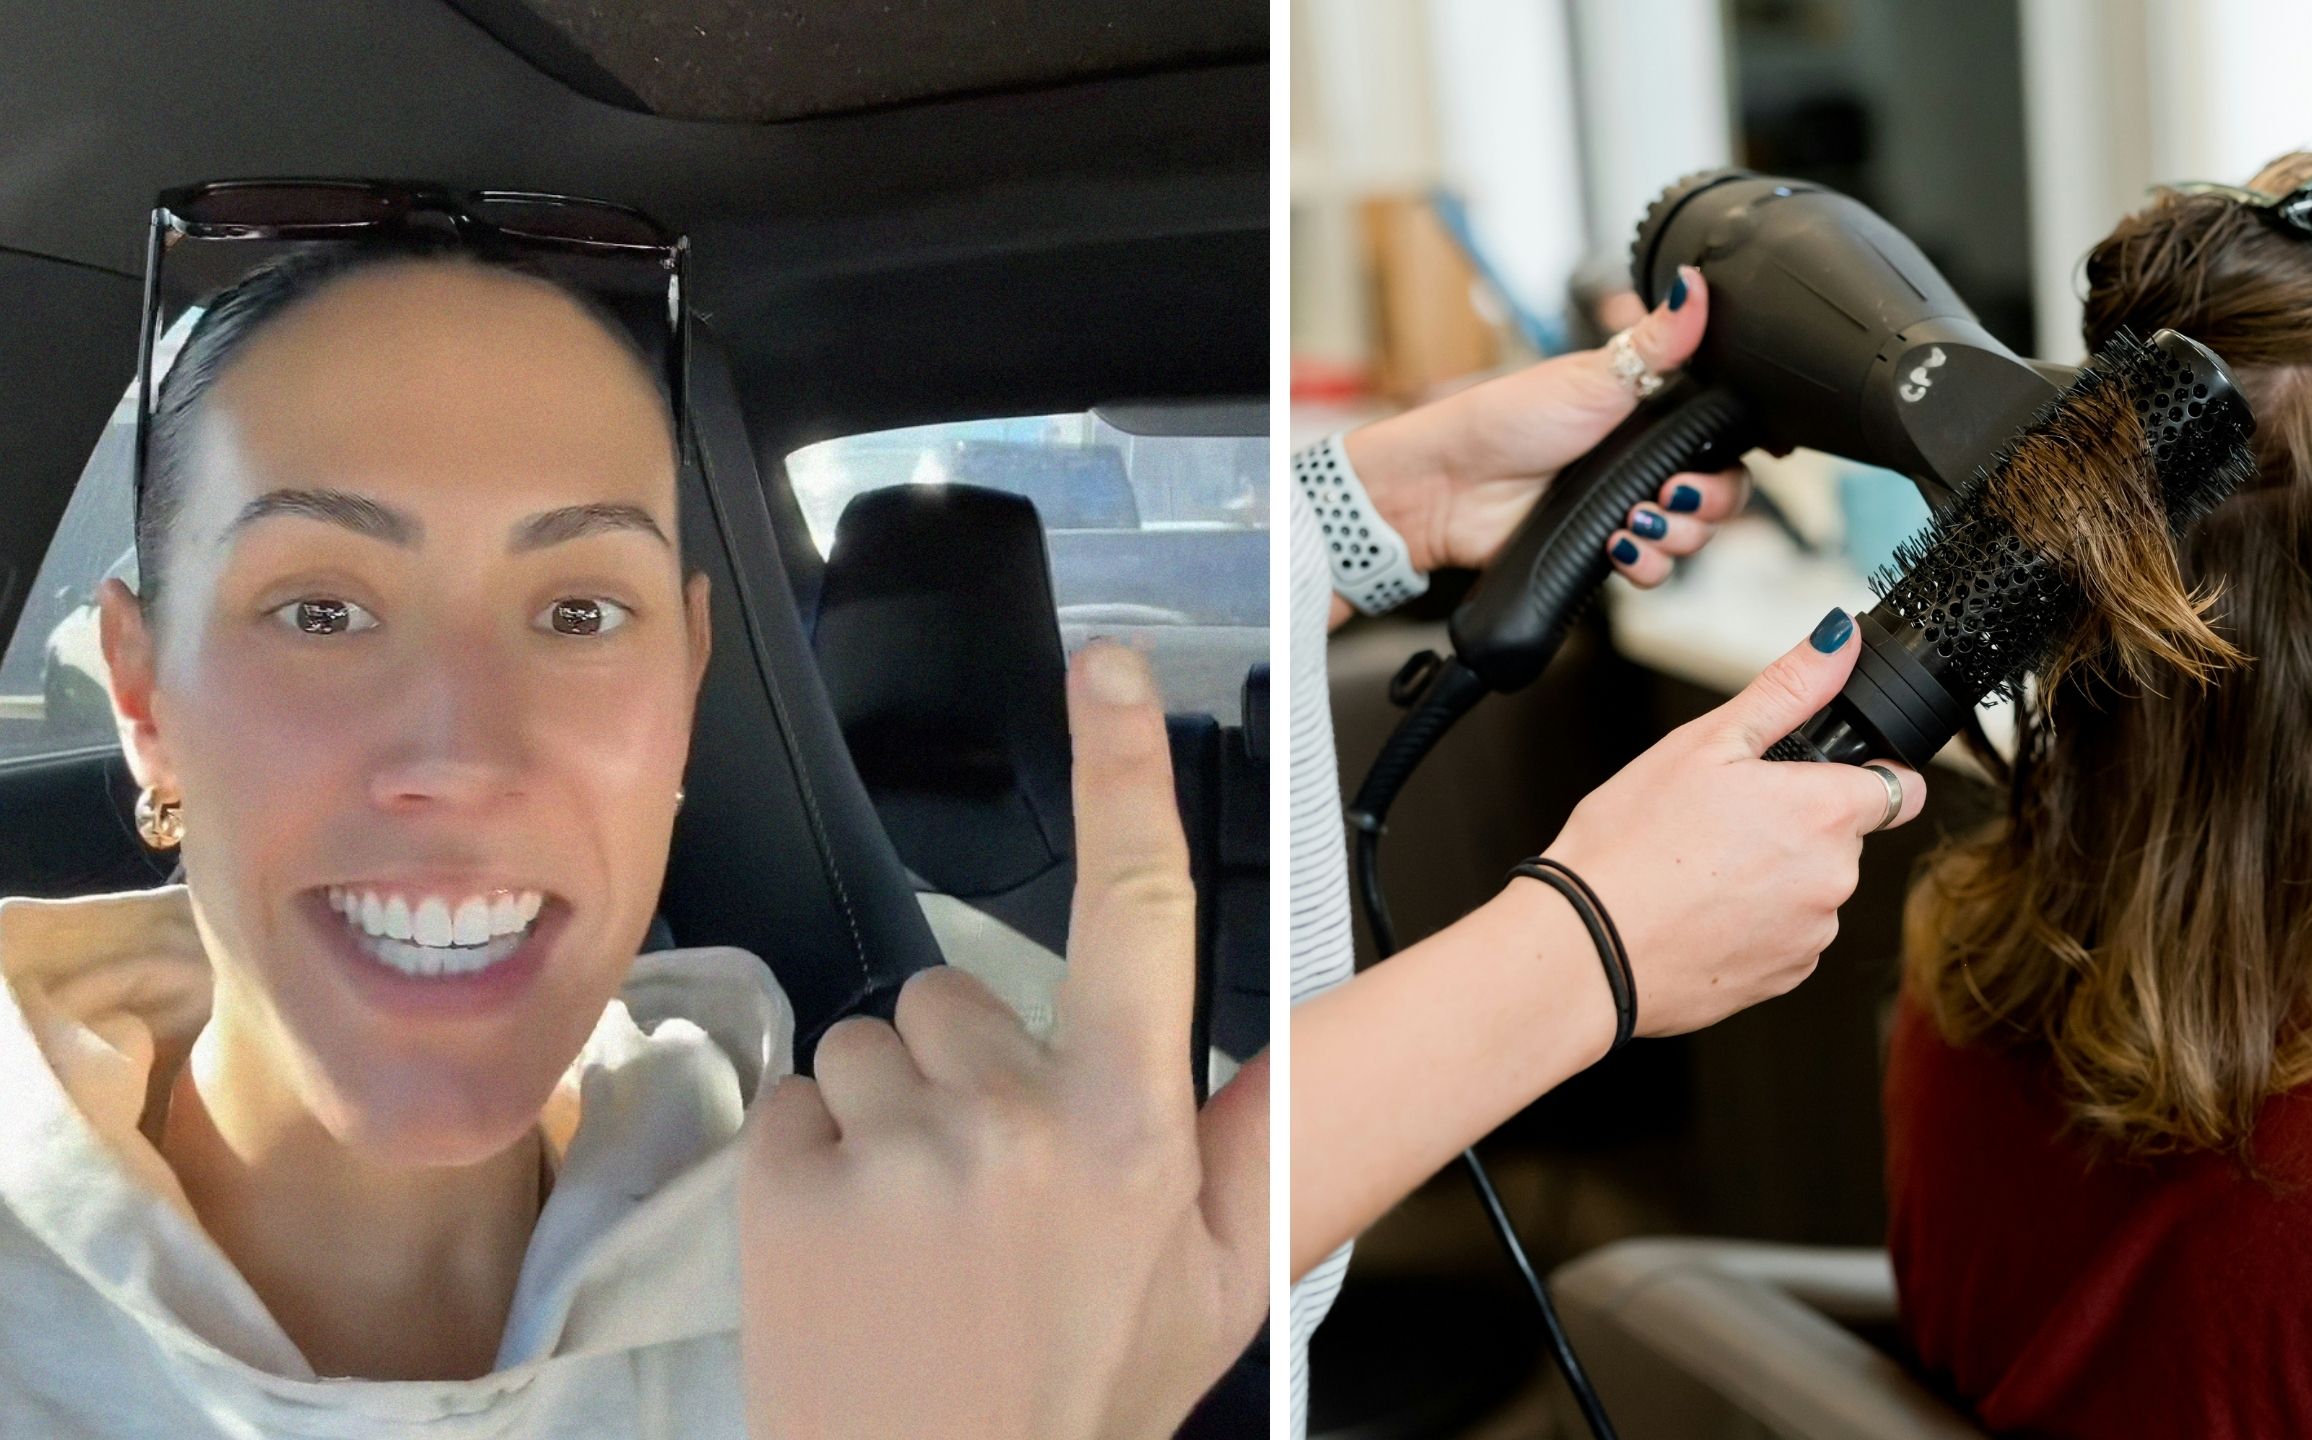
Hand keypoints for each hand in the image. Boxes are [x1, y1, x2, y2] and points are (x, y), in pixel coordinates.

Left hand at [738, 644, 1267, 1439]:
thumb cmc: (1075, 1395)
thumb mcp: (1218, 1276)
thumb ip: (1252, 1138)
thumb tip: (1312, 1035)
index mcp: (1132, 1132)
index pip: (1141, 910)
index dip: (1126, 771)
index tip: (1109, 664)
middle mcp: (1017, 1124)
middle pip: (965, 988)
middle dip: (974, 1061)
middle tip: (994, 1186)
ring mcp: (895, 1149)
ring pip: (874, 1037)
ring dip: (893, 1108)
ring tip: (922, 1222)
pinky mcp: (790, 1182)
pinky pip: (799, 1092)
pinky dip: (817, 1151)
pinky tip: (855, 1236)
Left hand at [1343, 264, 1749, 587]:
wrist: (1450, 486)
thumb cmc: (1509, 419)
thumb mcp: (1594, 376)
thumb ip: (1657, 341)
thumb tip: (1696, 283)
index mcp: (1653, 415)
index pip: (1724, 440)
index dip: (1737, 455)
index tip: (1739, 457)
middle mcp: (1646, 463)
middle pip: (1721, 494)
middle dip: (1709, 501)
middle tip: (1671, 492)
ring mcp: (1627, 507)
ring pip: (1692, 536)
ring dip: (1677, 535)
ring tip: (1634, 520)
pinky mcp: (1605, 549)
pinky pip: (1652, 571)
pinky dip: (1647, 566)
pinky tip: (1618, 548)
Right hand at [1525, 612, 1928, 1043]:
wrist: (1586, 948)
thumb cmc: (1632, 843)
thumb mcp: (1704, 743)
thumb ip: (1787, 690)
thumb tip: (1838, 640)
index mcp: (1824, 812)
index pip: (1900, 788)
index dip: (1863, 775)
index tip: (1818, 778)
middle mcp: (1835, 879)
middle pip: (1845, 839)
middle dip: (1798, 826)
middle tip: (1722, 821)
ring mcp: (1811, 935)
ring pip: (1812, 890)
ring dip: (1776, 878)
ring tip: (1701, 869)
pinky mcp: (1783, 978)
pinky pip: (1786, 938)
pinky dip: (1754, 925)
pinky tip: (1700, 912)